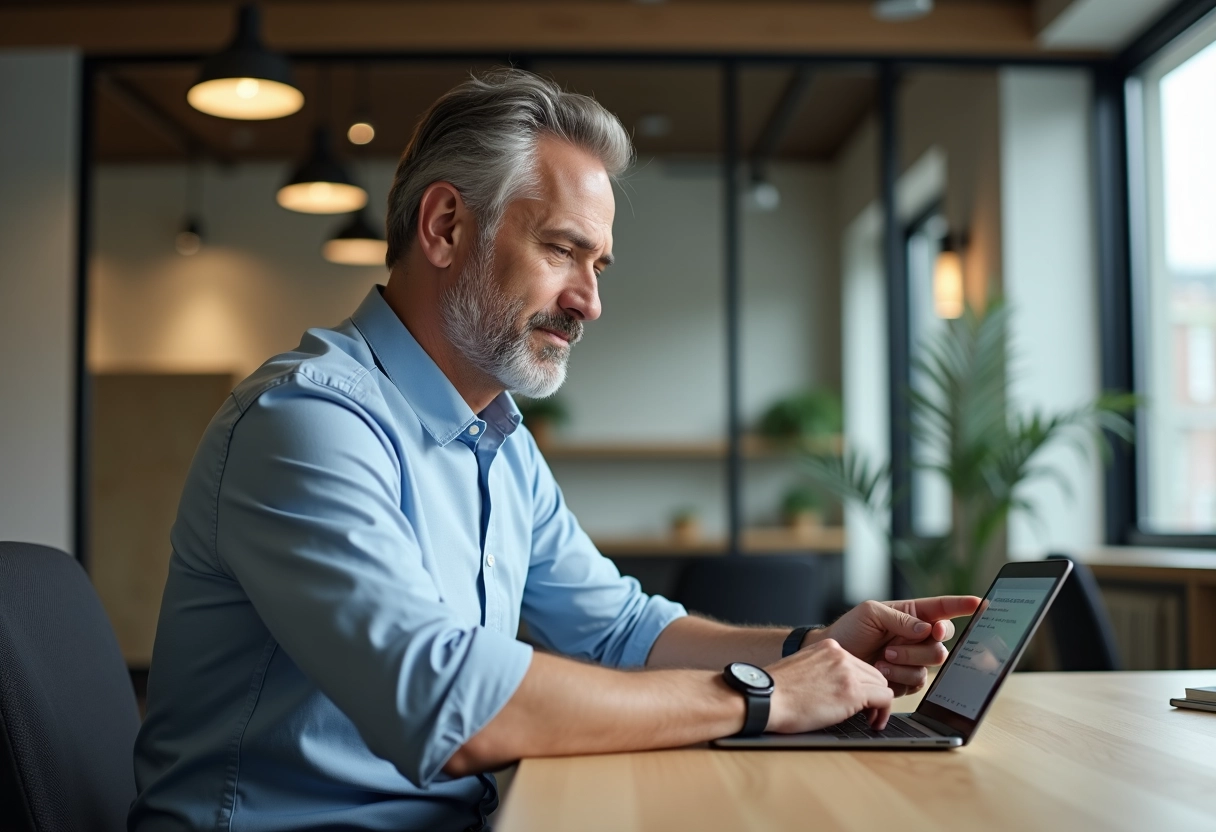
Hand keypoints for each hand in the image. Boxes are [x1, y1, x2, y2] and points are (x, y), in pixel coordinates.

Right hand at [765, 638, 893, 731]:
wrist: (764, 698)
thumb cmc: (775, 691)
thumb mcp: (801, 668)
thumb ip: (822, 670)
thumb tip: (835, 688)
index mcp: (828, 647)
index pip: (859, 664)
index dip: (863, 684)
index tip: (859, 700)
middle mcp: (840, 654)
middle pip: (875, 673)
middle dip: (874, 694)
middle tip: (867, 713)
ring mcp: (847, 671)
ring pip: (883, 685)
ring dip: (879, 704)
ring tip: (870, 720)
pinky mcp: (852, 691)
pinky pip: (884, 699)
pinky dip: (883, 713)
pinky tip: (874, 723)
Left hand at [810, 596, 981, 695]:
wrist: (834, 660)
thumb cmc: (850, 630)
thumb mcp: (870, 613)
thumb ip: (900, 618)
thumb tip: (926, 629)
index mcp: (913, 614)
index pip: (943, 608)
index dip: (962, 606)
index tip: (980, 603)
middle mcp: (919, 636)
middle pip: (943, 642)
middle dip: (921, 645)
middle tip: (893, 647)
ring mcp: (915, 659)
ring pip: (933, 663)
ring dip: (907, 662)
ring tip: (882, 659)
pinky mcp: (908, 680)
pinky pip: (919, 682)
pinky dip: (900, 677)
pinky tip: (882, 671)